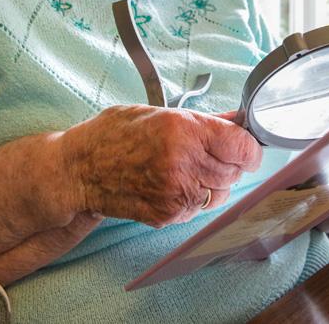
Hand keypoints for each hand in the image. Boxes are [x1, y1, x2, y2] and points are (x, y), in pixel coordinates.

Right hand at [61, 105, 262, 228]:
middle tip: (211, 153)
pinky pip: (199, 208)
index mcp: (182, 131)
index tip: (248, 147)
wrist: (78, 170)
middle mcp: (182, 163)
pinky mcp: (167, 215)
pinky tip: (174, 183)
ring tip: (189, 168)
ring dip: (214, 182)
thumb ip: (203, 120)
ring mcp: (175, 194)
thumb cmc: (112, 135)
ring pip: (221, 193)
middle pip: (235, 171)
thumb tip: (236, 120)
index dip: (250, 147)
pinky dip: (194, 197)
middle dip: (231, 162)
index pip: (242, 146)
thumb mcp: (158, 113)